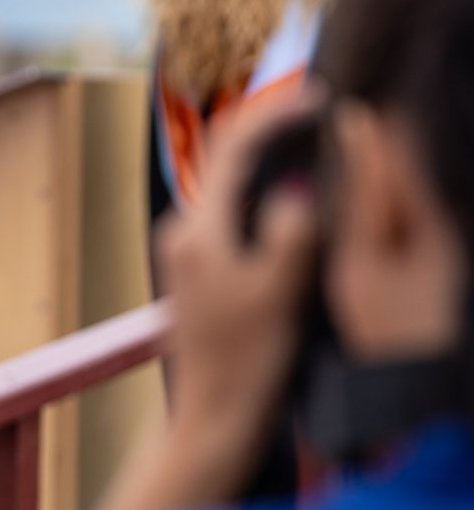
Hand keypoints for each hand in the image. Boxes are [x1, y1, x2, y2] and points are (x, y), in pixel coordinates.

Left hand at [153, 97, 320, 489]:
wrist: (214, 415)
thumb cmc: (246, 360)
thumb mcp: (279, 291)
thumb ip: (290, 229)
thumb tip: (298, 185)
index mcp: (196, 230)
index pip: (233, 145)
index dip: (276, 112)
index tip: (319, 94)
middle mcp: (185, 232)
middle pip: (231, 159)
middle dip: (276, 128)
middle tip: (326, 109)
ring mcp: (192, 251)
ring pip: (237, 186)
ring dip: (275, 160)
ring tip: (321, 140)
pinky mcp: (206, 270)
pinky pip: (239, 214)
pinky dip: (271, 194)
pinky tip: (304, 195)